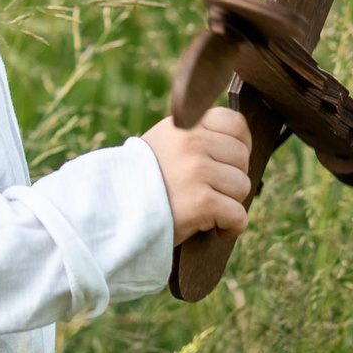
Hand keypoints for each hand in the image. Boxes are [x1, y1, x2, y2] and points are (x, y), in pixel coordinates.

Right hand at [142, 106, 252, 244]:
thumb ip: (194, 137)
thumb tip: (240, 146)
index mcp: (184, 126)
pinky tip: (216, 229)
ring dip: (229, 203)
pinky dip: (231, 227)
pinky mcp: (200, 202)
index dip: (240, 145)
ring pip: (242, 186)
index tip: (229, 163)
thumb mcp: (162, 144)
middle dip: (232, 178)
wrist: (110, 212)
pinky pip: (238, 215)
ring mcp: (196, 171)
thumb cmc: (139, 183)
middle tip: (210, 191)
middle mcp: (191, 142)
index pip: (234, 122)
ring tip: (205, 209)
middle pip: (242, 157)